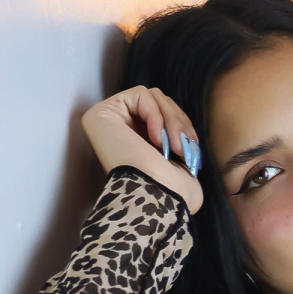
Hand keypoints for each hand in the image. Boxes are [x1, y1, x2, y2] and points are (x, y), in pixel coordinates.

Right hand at [80, 86, 203, 215]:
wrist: (157, 198)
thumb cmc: (171, 189)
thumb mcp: (181, 154)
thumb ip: (175, 130)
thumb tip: (179, 121)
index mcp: (135, 142)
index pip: (164, 114)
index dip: (183, 125)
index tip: (191, 149)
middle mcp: (119, 131)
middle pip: (159, 102)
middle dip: (179, 122)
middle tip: (182, 148)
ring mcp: (107, 122)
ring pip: (152, 96)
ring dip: (171, 119)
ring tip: (172, 146)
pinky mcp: (101, 113)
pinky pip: (140, 95)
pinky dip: (155, 114)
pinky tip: (155, 139)